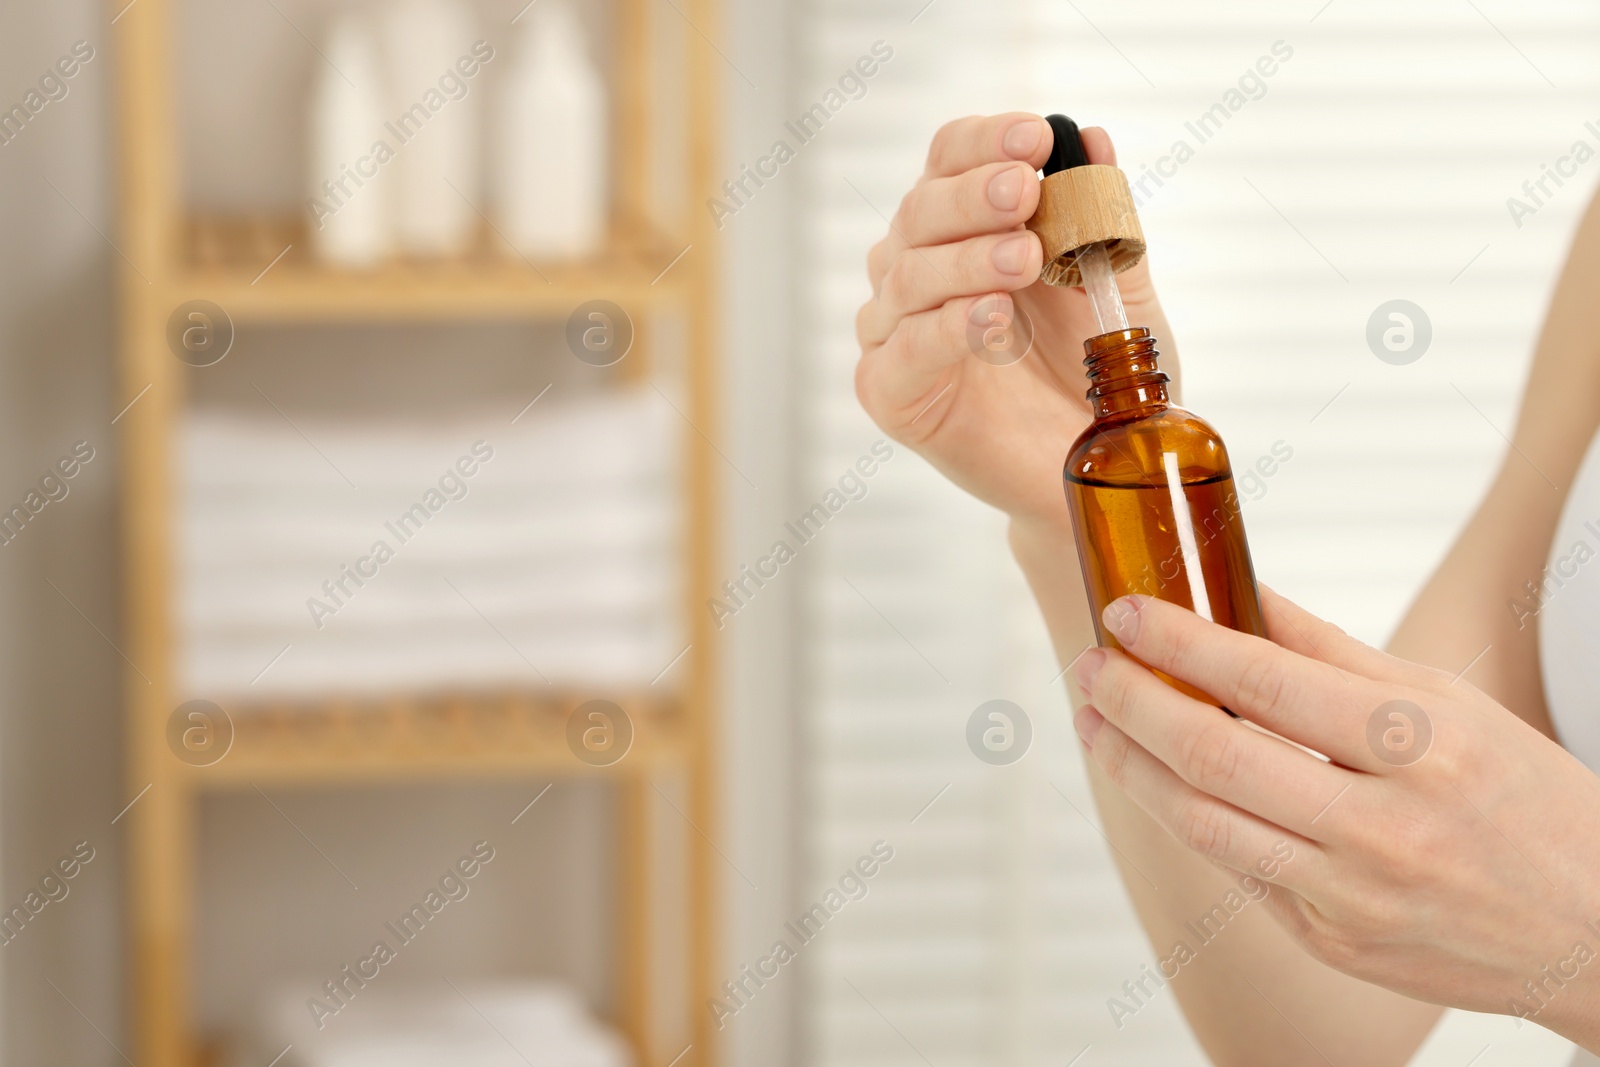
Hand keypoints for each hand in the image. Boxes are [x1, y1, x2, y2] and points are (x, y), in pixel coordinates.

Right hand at [854, 113, 1177, 530]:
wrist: (1100, 463)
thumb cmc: (1102, 375)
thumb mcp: (1119, 287)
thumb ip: (1103, 219)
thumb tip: (1094, 140)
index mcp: (962, 230)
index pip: (948, 162)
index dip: (983, 142)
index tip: (1036, 137)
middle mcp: (916, 273)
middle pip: (919, 211)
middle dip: (973, 195)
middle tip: (1025, 191)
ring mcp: (896, 334)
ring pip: (907, 277)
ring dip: (968, 259)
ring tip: (1026, 259)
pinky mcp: (891, 395)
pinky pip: (904, 352)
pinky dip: (947, 328)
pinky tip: (992, 317)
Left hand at [1072, 587, 1599, 1049]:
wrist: (1592, 931)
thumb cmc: (1526, 800)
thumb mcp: (1449, 703)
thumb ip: (1333, 654)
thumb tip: (1243, 591)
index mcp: (1421, 749)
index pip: (1266, 685)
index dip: (1180, 643)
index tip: (1125, 611)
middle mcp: (1383, 830)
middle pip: (1215, 759)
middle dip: (1132, 704)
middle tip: (1092, 665)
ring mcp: (1352, 899)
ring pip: (1205, 826)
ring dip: (1134, 767)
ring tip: (1097, 721)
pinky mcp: (1332, 945)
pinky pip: (1238, 871)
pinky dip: (1190, 818)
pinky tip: (1161, 779)